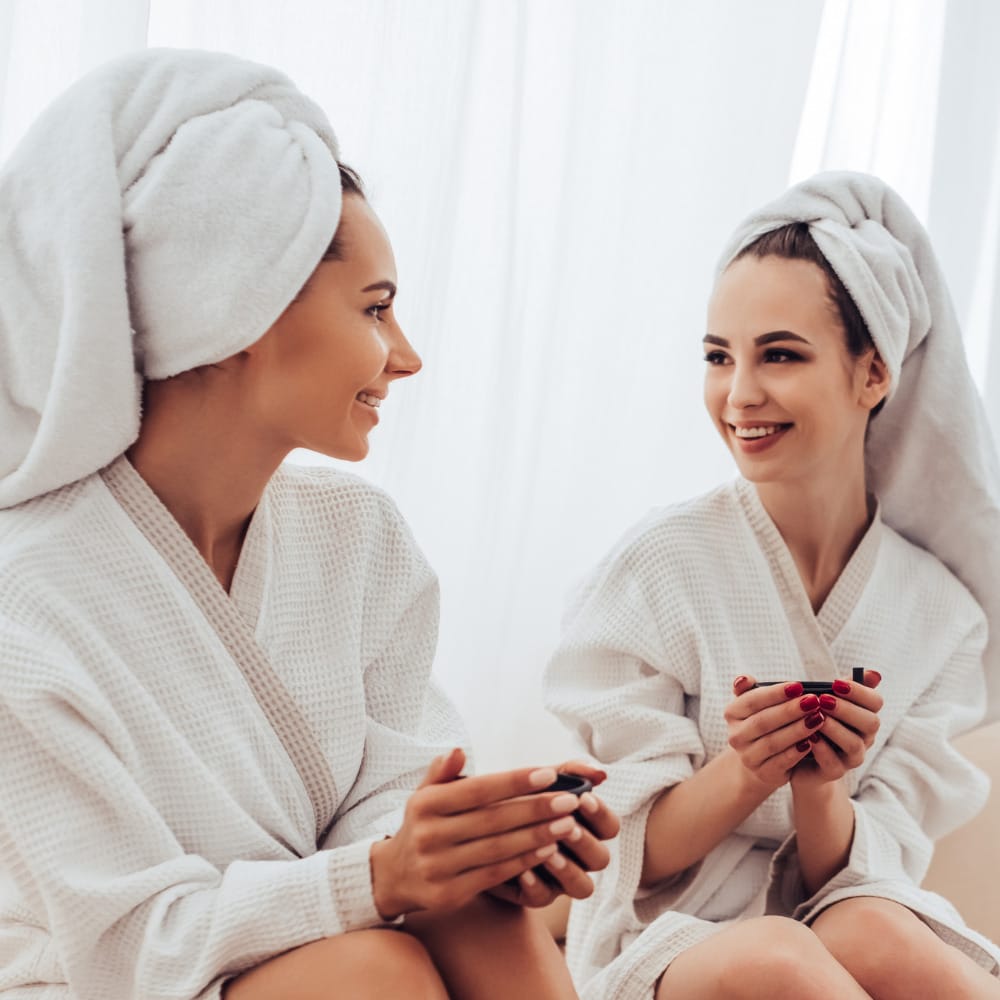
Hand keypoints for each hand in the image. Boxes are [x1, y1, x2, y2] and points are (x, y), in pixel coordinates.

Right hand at [370, 749, 591, 917]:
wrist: (393, 876)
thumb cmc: (422, 825)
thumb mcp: (425, 794)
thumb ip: (443, 771)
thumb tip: (459, 750)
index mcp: (425, 804)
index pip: (478, 790)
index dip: (514, 782)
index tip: (549, 773)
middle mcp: (429, 835)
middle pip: (493, 820)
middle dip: (536, 809)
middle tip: (571, 800)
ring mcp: (438, 867)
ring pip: (498, 849)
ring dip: (538, 836)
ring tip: (569, 824)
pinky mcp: (448, 894)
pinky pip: (495, 875)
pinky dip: (524, 862)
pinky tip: (549, 850)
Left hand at [489, 759, 619, 907]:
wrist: (476, 823)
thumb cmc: (517, 797)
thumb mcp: (541, 780)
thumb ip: (570, 773)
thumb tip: (600, 774)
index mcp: (587, 827)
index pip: (609, 826)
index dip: (601, 815)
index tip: (583, 799)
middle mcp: (580, 857)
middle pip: (601, 858)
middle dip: (586, 842)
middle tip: (568, 827)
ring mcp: (560, 880)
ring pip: (582, 886)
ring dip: (569, 870)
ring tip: (550, 852)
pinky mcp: (535, 895)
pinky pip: (542, 898)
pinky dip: (535, 885)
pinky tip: (523, 871)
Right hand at [725, 674, 830, 790]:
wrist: (759, 759)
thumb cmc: (762, 722)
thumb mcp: (754, 705)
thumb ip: (749, 689)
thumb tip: (744, 679)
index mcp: (732, 713)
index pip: (752, 700)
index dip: (775, 693)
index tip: (799, 686)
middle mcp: (735, 736)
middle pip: (763, 721)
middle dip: (790, 710)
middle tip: (813, 701)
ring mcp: (748, 757)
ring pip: (774, 742)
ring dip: (797, 730)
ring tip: (818, 718)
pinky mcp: (763, 773)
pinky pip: (782, 761)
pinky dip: (797, 751)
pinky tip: (813, 741)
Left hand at [790, 670, 882, 790]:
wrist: (799, 757)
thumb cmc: (815, 721)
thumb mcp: (826, 701)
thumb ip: (845, 687)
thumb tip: (875, 674)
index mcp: (864, 716)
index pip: (876, 702)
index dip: (859, 692)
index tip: (835, 683)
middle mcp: (864, 737)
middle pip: (870, 723)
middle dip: (847, 709)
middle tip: (823, 699)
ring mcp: (852, 757)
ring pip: (854, 744)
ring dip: (834, 728)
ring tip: (815, 717)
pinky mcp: (835, 772)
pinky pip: (834, 764)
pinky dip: (822, 750)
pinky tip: (809, 738)